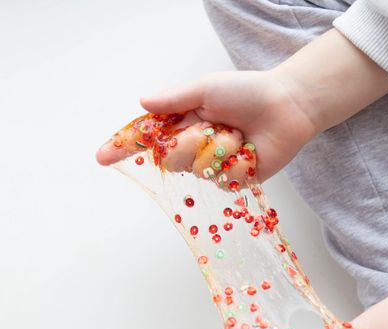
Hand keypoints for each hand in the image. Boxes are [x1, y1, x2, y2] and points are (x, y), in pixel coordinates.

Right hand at [97, 29, 387, 179]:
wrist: (286, 106)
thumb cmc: (247, 92)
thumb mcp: (206, 88)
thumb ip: (174, 99)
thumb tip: (143, 103)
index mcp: (181, 123)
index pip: (145, 139)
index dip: (122, 148)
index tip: (101, 156)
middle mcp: (192, 147)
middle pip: (169, 159)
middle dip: (189, 143)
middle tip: (212, 127)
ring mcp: (212, 166)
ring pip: (198, 170)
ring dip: (220, 149)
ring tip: (239, 135)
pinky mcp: (233, 181)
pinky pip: (224, 180)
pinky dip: (239, 162)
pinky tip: (251, 151)